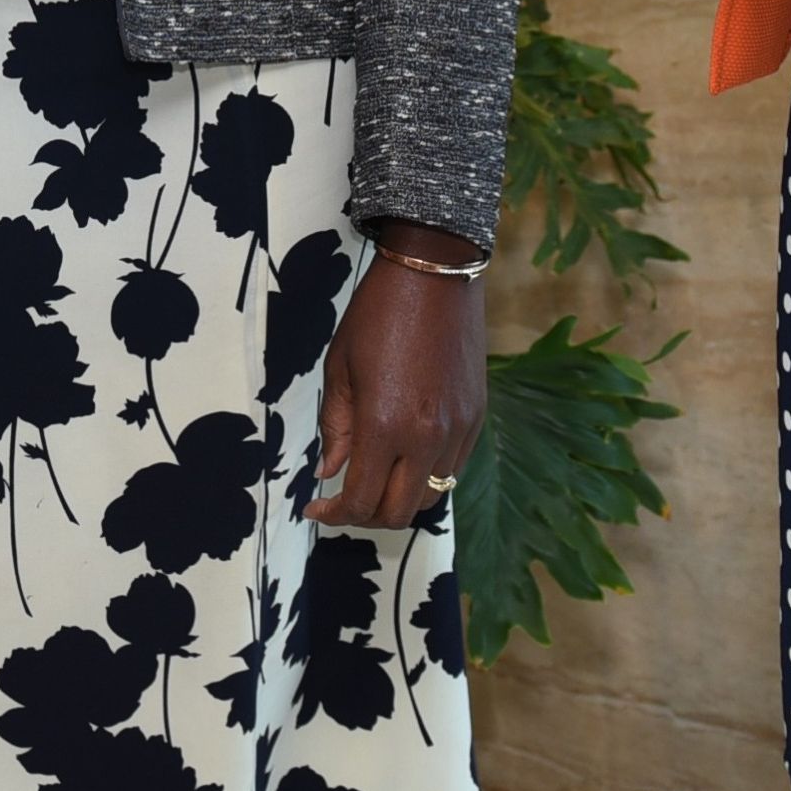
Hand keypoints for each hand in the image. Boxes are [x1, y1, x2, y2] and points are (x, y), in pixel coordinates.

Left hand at [310, 236, 485, 528]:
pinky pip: (451, 470)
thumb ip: (335, 428)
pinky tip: (403, 457)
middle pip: (398, 513)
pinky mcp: (476, 420)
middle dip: (365, 516)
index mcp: (385, 425)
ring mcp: (458, 432)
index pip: (361, 500)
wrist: (436, 275)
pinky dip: (424, 476)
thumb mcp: (339, 368)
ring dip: (397, 499)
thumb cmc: (376, 315)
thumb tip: (330, 472)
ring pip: (430, 497)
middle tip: (342, 499)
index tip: (314, 509)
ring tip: (373, 480)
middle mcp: (427, 439)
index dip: (334, 515)